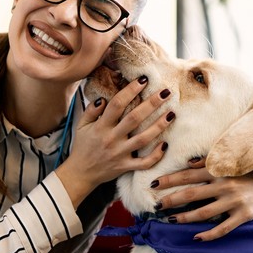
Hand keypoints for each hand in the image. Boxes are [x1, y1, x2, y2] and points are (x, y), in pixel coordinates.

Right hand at [57, 77, 173, 206]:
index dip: (130, 90)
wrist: (80, 173)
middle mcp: (111, 139)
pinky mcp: (125, 166)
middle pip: (134, 118)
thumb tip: (104, 98)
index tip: (143, 80)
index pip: (117, 104)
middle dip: (151, 104)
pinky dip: (155, 155)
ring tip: (172, 114)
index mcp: (101, 126)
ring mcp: (120, 154)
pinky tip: (165, 145)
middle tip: (166, 92)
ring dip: (158, 126)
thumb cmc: (82, 146)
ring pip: (143, 139)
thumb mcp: (81, 126)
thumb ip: (91, 110)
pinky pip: (143, 163)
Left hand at [151, 158, 252, 240]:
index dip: (169, 179)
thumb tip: (188, 163)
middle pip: (191, 194)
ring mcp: (235, 201)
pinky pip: (222, 228)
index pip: (188, 174)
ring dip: (184, 218)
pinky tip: (196, 237)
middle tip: (157, 205)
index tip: (153, 184)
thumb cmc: (251, 173)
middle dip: (171, 200)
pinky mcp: (244, 215)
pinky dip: (208, 234)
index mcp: (220, 171)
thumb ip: (209, 162)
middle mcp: (225, 185)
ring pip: (203, 213)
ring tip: (171, 220)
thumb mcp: (232, 163)